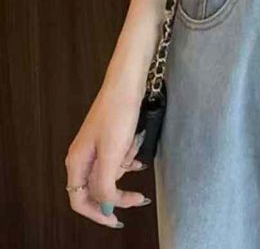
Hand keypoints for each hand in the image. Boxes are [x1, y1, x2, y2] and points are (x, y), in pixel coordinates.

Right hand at [64, 84, 150, 228]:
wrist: (126, 83)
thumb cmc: (117, 114)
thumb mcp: (112, 154)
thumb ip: (105, 184)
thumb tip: (106, 208)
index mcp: (77, 163)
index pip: (80, 201)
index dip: (98, 214)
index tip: (117, 221)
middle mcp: (82, 157)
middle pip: (96, 189)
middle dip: (117, 193)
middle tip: (138, 197)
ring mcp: (94, 147)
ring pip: (109, 172)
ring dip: (124, 168)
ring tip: (133, 151)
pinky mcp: (108, 137)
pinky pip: (117, 157)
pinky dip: (128, 158)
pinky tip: (138, 155)